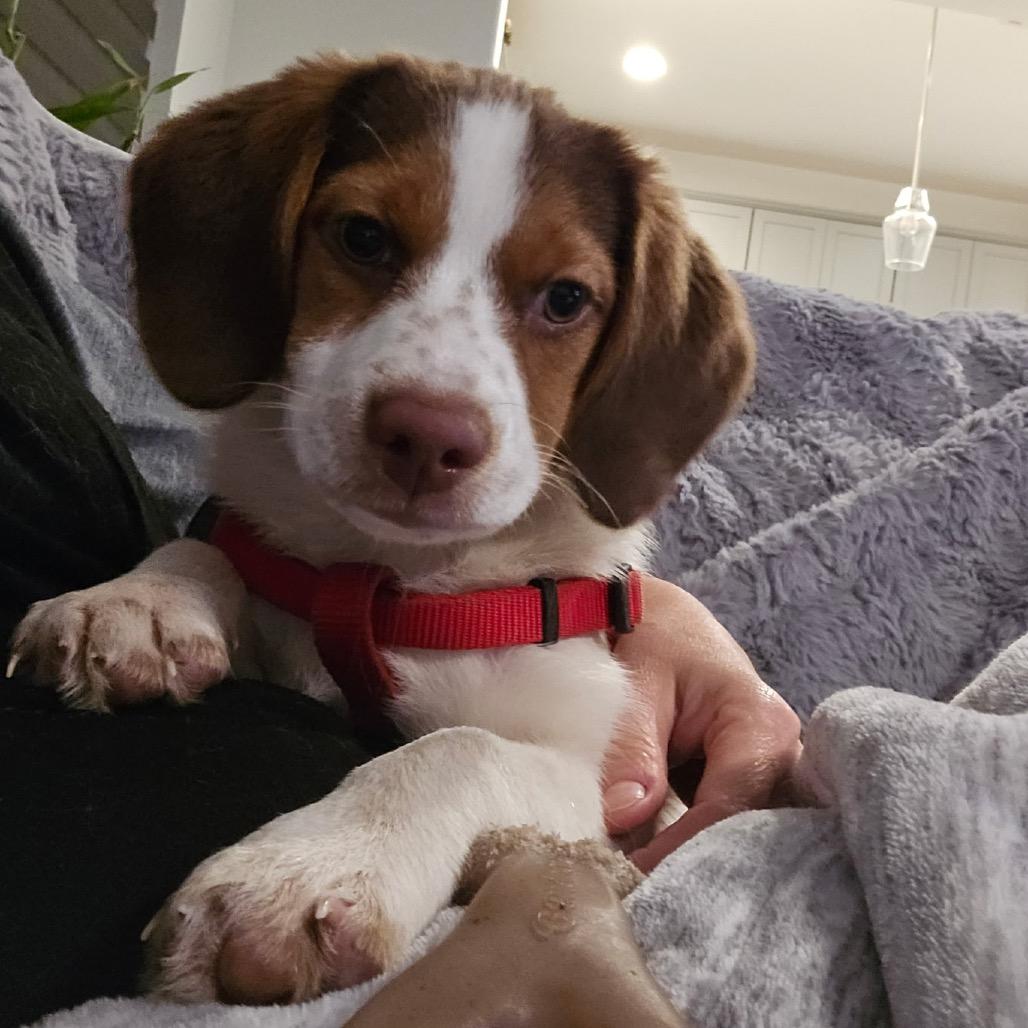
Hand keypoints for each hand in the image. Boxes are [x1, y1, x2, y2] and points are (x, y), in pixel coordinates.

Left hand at [604, 576, 801, 871]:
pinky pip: (724, 831)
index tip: (634, 879)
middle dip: (697, 869)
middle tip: (641, 898)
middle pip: (746, 836)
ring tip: (648, 892)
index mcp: (763, 725)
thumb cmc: (653, 636)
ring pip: (738, 840)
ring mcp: (767, 779)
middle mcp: (781, 759)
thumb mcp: (635, 680)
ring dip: (694, 864)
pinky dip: (691, 850)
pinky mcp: (744, 791)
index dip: (682, 849)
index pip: (729, 807)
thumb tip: (623, 817)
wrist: (659, 618)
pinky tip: (660, 874)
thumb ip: (630, 745)